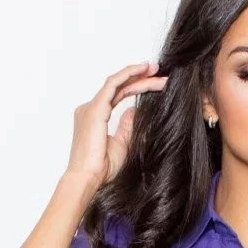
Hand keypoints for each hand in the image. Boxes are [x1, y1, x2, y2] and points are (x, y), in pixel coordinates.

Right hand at [65, 60, 167, 188]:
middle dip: (140, 77)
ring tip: (155, 69)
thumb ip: (127, 126)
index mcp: (95, 116)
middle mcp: (90, 109)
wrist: (87, 178)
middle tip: (159, 71)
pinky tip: (142, 71)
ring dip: (136, 73)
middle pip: (119, 86)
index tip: (155, 82)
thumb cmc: (101, 168)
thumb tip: (135, 111)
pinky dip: (127, 75)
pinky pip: (112, 85)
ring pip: (117, 83)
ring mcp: (91, 108)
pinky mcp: (94, 110)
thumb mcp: (122, 144)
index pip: (118, 94)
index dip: (136, 86)